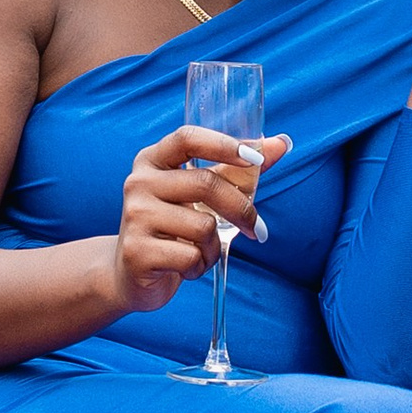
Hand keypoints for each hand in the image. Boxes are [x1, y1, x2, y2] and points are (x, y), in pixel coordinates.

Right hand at [109, 123, 288, 318]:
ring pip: (204, 226)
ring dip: (215, 245)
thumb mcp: (199, 195)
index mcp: (152, 160)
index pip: (187, 138)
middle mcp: (138, 183)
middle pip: (206, 184)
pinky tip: (186, 266)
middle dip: (241, 209)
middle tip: (257, 228)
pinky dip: (200, 265)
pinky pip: (192, 256)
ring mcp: (135, 216)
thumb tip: (281, 143)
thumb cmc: (173, 226)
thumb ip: (237, 169)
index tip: (255, 159)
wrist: (130, 274)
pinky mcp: (138, 251)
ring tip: (201, 250)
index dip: (224, 144)